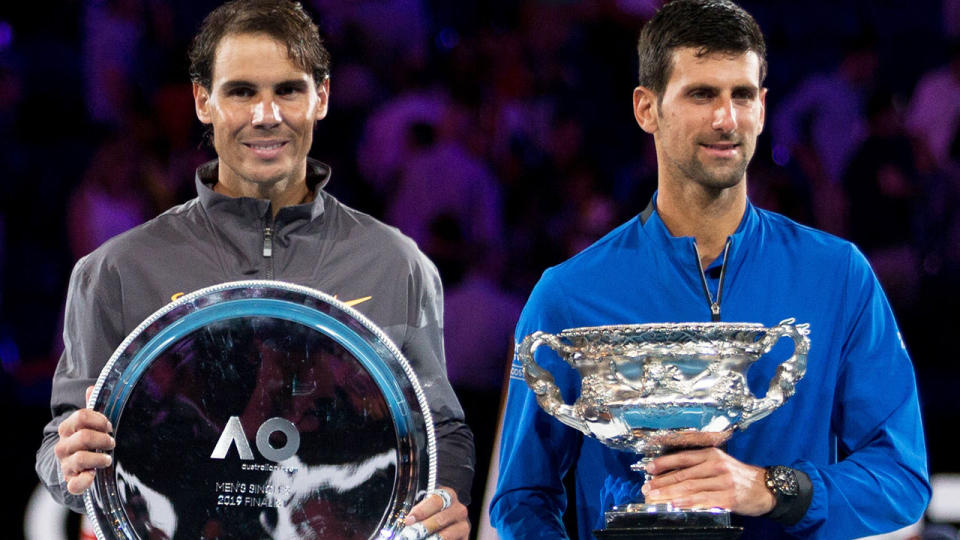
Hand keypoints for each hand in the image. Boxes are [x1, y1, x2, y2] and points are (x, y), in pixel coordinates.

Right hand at [53, 386, 114, 494]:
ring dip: (99, 458)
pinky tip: (93, 475)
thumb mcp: (90, 424)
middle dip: (103, 439)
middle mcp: (63, 446)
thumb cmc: (88, 441)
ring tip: (108, 459)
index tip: (109, 426)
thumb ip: (92, 408)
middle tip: (112, 442)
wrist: (75, 467)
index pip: (81, 416)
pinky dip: (85, 480)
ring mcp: (65, 465)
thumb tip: (92, 387)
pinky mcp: (70, 481)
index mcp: (67, 429)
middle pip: (84, 436)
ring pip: (81, 458)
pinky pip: (75, 484)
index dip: (99, 419)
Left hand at [400, 487, 469, 539]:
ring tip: (419, 539)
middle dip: (423, 528)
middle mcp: (459, 510)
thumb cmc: (433, 512)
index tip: (409, 520)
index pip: (435, 501)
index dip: (420, 511)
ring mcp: (463, 526)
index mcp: (449, 496)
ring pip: (446, 535)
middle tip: (411, 534)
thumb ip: (418, 513)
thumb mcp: (428, 507)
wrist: (450, 519)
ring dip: (431, 538)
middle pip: (440, 519)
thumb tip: (407, 522)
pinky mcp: (465, 539)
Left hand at [641, 447, 774, 515]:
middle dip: (662, 482)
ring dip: (669, 493)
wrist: (766, 488)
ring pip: (690, 487)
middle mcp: (716, 465)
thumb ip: (700, 467)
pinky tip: (676, 504)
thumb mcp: (720, 464)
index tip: (649, 469)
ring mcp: (723, 481)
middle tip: (647, 488)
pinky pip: (703, 499)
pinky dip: (688, 502)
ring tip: (655, 497)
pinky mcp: (728, 497)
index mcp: (712, 455)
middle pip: (683, 474)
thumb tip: (672, 474)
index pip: (683, 457)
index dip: (664, 463)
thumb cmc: (740, 477)